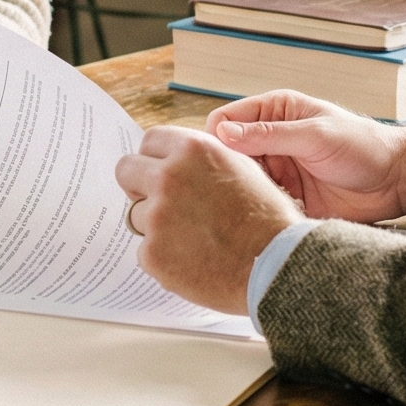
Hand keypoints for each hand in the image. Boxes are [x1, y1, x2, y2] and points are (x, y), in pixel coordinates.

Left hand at [112, 126, 301, 314]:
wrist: (278, 265)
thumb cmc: (268, 219)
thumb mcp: (243, 168)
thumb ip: (204, 159)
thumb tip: (179, 159)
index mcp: (193, 150)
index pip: (150, 140)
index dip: (156, 158)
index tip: (159, 170)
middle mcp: (170, 177)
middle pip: (126, 170)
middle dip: (139, 185)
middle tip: (157, 201)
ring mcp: (157, 216)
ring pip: (137, 215)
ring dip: (155, 226)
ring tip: (192, 239)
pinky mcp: (152, 253)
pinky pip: (146, 251)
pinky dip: (164, 258)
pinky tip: (193, 261)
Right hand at [205, 91, 405, 222]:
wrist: (395, 182)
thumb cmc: (362, 146)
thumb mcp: (316, 135)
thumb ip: (270, 135)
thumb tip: (223, 132)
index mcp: (275, 112)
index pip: (226, 121)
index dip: (215, 140)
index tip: (215, 161)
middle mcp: (271, 140)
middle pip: (228, 155)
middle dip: (224, 172)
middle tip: (226, 190)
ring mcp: (277, 170)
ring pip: (240, 182)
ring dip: (240, 193)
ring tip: (245, 207)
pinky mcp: (285, 197)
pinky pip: (259, 204)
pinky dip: (257, 210)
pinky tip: (261, 218)